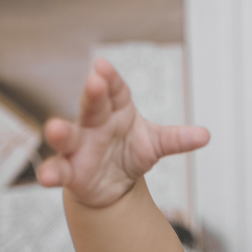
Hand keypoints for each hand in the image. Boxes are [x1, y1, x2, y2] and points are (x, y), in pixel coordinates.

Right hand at [37, 59, 209, 207]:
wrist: (113, 184)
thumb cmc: (130, 152)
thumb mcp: (156, 144)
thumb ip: (177, 139)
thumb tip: (205, 135)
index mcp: (116, 109)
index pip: (114, 89)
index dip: (110, 78)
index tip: (104, 67)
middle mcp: (94, 123)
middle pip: (92, 105)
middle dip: (92, 94)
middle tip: (94, 82)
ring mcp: (79, 146)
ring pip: (67, 135)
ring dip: (60, 132)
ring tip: (56, 129)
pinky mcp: (70, 170)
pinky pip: (58, 169)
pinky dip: (51, 173)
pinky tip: (47, 177)